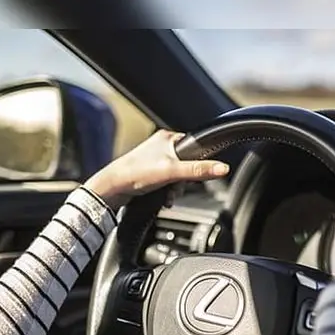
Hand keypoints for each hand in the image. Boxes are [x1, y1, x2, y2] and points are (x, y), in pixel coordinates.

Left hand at [83, 130, 230, 209]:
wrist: (112, 188)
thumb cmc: (136, 173)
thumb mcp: (173, 172)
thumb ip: (199, 170)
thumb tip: (223, 168)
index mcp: (167, 137)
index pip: (195, 147)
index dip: (198, 162)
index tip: (193, 174)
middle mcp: (161, 146)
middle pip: (187, 165)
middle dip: (184, 181)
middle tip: (176, 186)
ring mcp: (155, 159)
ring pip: (178, 175)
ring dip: (175, 189)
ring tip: (167, 195)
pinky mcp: (149, 172)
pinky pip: (168, 182)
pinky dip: (167, 192)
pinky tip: (162, 197)